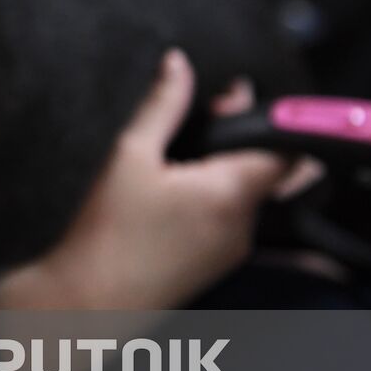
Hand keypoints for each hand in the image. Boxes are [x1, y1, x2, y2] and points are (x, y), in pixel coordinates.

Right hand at [0, 48, 288, 309]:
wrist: (83, 305)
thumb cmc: (104, 233)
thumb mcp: (129, 154)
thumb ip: (162, 104)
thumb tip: (178, 65)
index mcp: (232, 193)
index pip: (287, 149)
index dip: (266, 117)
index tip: (231, 98)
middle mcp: (243, 226)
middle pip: (270, 171)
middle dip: (244, 142)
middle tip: (202, 121)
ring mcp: (231, 252)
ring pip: (248, 197)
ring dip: (225, 172)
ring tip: (174, 161)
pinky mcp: (212, 268)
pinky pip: (228, 222)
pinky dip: (211, 201)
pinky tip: (166, 196)